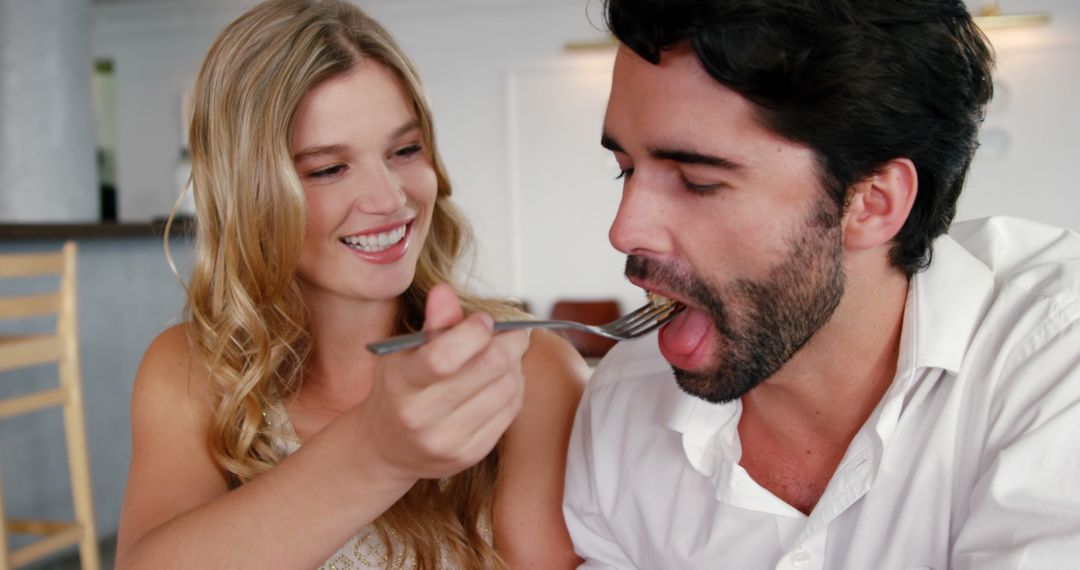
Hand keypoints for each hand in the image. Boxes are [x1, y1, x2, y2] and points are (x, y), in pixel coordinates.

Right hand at [360, 283, 529, 481]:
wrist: (386, 447)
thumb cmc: (398, 390)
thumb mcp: (403, 353)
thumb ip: (431, 323)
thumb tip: (445, 291)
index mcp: (402, 385)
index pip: (445, 356)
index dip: (474, 332)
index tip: (484, 320)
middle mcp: (422, 417)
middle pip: (487, 370)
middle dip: (510, 342)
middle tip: (515, 331)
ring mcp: (448, 441)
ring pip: (506, 389)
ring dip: (515, 365)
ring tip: (507, 353)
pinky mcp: (470, 454)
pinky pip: (510, 412)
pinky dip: (514, 388)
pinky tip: (504, 378)